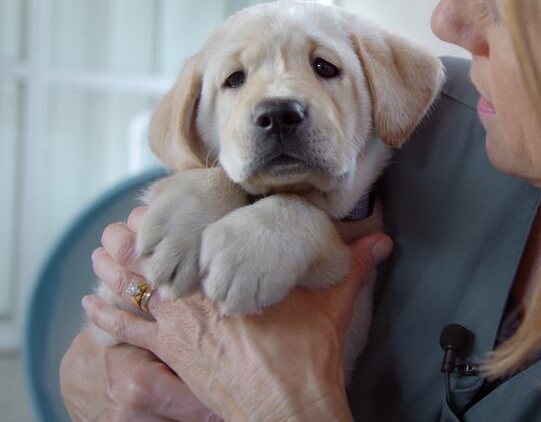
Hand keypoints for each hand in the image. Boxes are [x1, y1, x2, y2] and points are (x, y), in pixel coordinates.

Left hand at [84, 206, 392, 421]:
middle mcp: (199, 303)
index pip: (191, 241)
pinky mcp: (174, 357)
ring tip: (99, 253)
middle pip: (156, 263)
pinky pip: (130, 335)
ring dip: (114, 273)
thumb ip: (355, 266)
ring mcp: (181, 331)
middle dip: (133, 244)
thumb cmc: (306, 356)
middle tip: (118, 227)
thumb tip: (383, 242)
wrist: (288, 408)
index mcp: (233, 281)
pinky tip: (89, 307)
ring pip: (135, 294)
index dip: (168, 223)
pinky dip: (107, 318)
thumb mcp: (332, 304)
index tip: (153, 207)